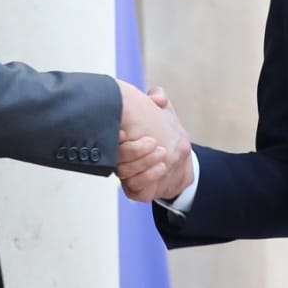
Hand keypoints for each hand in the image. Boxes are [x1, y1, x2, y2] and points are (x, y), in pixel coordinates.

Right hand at [117, 82, 189, 202]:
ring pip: (124, 173)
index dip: (112, 136)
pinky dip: (148, 176)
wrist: (181, 161)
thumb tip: (157, 98)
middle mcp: (119, 157)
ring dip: (143, 163)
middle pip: (115, 158)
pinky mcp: (135, 189)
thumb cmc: (167, 135)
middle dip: (133, 151)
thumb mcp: (164, 112)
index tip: (124, 132)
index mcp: (120, 139)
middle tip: (152, 142)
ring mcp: (126, 174)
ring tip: (161, 153)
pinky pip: (135, 187)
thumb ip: (159, 99)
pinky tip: (160, 167)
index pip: (107, 138)